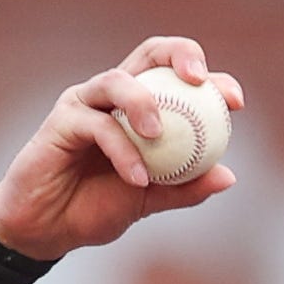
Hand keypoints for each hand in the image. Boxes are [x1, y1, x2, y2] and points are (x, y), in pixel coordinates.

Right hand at [0, 38, 246, 258]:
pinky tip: (138, 178)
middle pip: (149, 54)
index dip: (209, 77)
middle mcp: (112, 95)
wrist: (48, 229)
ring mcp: (85, 103)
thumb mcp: (150, 200)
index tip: (235, 100)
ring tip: (159, 135)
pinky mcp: (61, 120)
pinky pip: (98, 126)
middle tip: (200, 82)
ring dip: (143, 103)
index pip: (176, 75)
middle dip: (179, 55)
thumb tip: (228, 176)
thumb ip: (185, 188)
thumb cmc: (96, 207)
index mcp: (139, 106)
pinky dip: (123, 151)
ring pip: (117, 81)